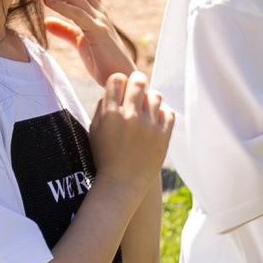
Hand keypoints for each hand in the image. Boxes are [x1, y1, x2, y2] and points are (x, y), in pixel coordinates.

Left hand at [40, 0, 139, 82]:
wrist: (121, 78)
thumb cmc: (102, 61)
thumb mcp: (80, 42)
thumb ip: (65, 31)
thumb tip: (47, 22)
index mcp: (94, 12)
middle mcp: (98, 11)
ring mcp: (100, 20)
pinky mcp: (99, 32)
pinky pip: (79, 15)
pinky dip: (63, 7)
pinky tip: (48, 2)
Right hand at [87, 70, 173, 184]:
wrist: (121, 184)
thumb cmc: (105, 156)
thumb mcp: (94, 131)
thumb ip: (102, 108)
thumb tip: (113, 89)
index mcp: (109, 114)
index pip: (117, 79)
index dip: (119, 82)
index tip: (120, 90)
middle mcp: (129, 116)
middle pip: (138, 80)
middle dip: (137, 82)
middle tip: (137, 89)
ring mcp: (148, 126)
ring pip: (155, 95)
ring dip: (150, 100)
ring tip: (146, 110)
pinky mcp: (163, 136)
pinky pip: (168, 112)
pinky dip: (162, 114)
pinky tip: (155, 122)